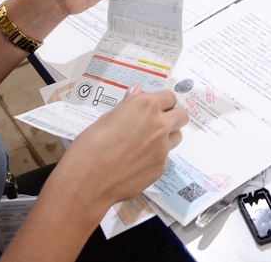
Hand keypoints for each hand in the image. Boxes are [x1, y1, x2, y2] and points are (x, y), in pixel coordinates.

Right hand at [57, 89, 187, 206]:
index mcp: (146, 106)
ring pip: (176, 137)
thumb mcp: (107, 118)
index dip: (161, 102)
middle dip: (172, 117)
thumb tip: (136, 91)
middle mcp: (160, 124)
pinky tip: (135, 163)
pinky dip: (153, 158)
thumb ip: (128, 105)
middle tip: (156, 123)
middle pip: (182, 116)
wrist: (88, 180)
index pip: (169, 97)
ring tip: (145, 144)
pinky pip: (163, 159)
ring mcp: (163, 148)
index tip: (153, 107)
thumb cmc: (91, 144)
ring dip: (167, 137)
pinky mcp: (160, 168)